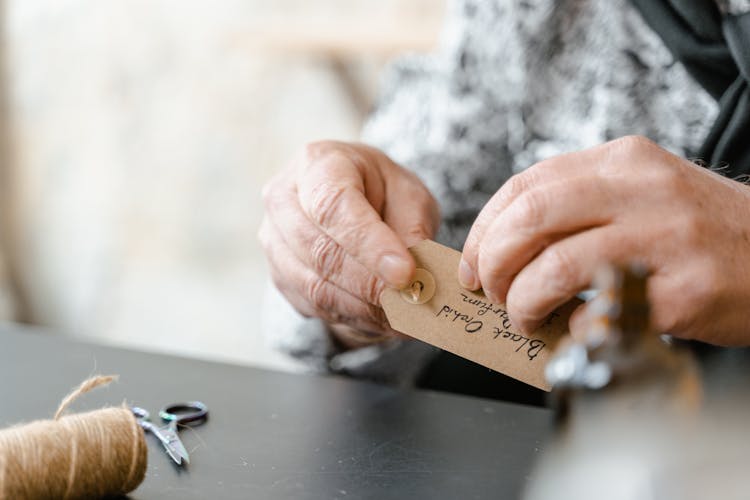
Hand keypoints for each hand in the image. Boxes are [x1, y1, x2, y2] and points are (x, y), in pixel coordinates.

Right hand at [259, 141, 439, 345]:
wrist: (352, 200)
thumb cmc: (381, 192)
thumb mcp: (409, 195)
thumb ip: (412, 229)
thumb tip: (416, 276)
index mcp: (317, 163)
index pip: (333, 206)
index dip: (369, 244)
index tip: (405, 272)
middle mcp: (283, 199)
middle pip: (320, 251)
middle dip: (370, 284)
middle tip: (410, 302)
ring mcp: (274, 240)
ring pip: (314, 286)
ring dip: (363, 308)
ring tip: (404, 315)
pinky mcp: (279, 275)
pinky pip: (313, 305)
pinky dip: (352, 317)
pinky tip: (383, 318)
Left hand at [459, 136, 749, 345]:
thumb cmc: (701, 232)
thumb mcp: (641, 193)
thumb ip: (578, 207)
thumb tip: (505, 247)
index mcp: (621, 161)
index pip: (524, 185)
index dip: (484, 228)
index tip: (472, 262)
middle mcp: (641, 189)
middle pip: (529, 218)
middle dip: (491, 262)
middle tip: (490, 291)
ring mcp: (665, 237)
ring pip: (554, 265)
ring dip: (521, 300)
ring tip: (525, 316)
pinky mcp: (682, 289)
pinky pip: (599, 311)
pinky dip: (571, 326)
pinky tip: (575, 329)